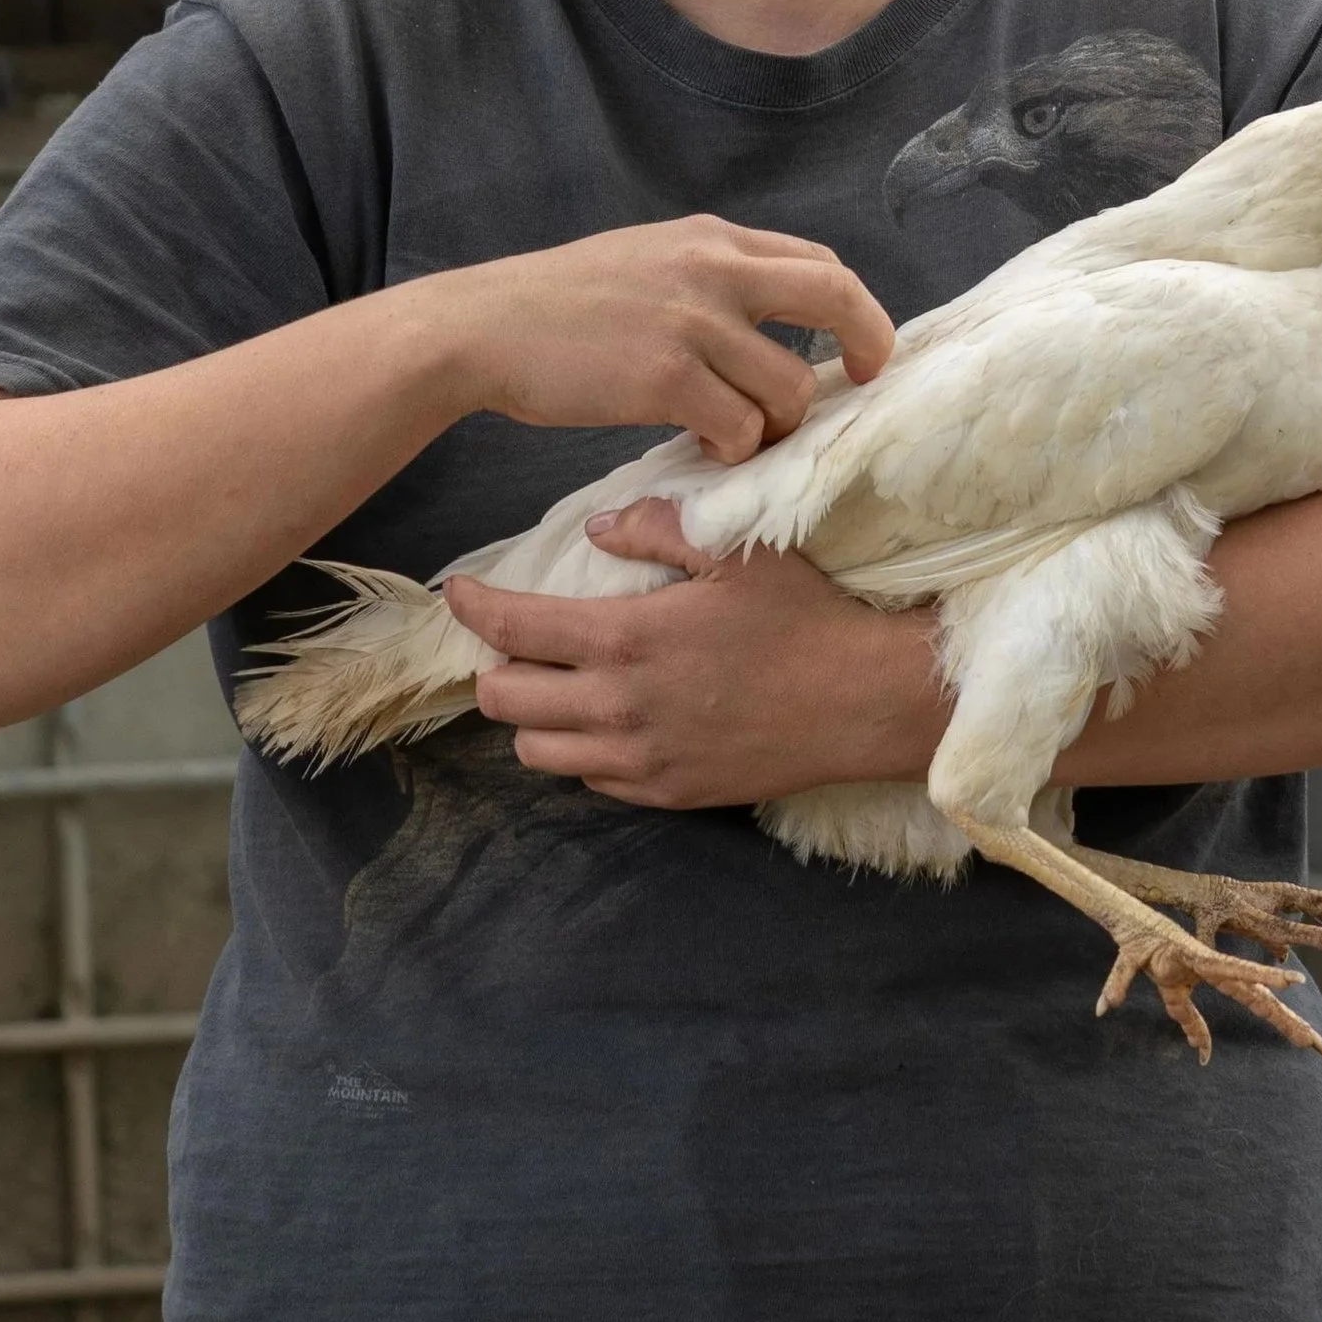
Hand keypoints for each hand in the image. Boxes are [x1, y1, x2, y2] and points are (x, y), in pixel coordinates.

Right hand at [426, 217, 893, 462]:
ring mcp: (693, 323)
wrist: (484, 327)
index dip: (855, 310)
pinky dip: (733, 449)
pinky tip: (701, 445)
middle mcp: (714, 270)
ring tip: (735, 433)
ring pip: (789, 388)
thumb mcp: (648, 259)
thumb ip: (711, 277)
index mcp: (713, 240)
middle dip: (866, 346)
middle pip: (836, 297)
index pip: (820, 263)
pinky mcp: (666, 378)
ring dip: (775, 425)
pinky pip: (740, 429)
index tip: (856, 353)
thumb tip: (770, 321)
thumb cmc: (560, 304)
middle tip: (860, 387)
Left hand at [454, 499, 945, 805]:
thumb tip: (599, 528)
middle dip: (497, 667)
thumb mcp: (737, 552)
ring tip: (559, 687)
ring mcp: (641, 760)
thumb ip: (658, 529)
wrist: (862, 702)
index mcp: (626, 641)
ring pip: (537, 753)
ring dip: (534, 718)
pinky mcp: (668, 793)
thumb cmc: (803, 617)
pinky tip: (613, 722)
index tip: (459, 592)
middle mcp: (618, 708)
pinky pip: (591, 781)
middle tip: (519, 643)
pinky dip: (583, 752)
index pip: (514, 630)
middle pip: (505, 702)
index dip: (475, 608)